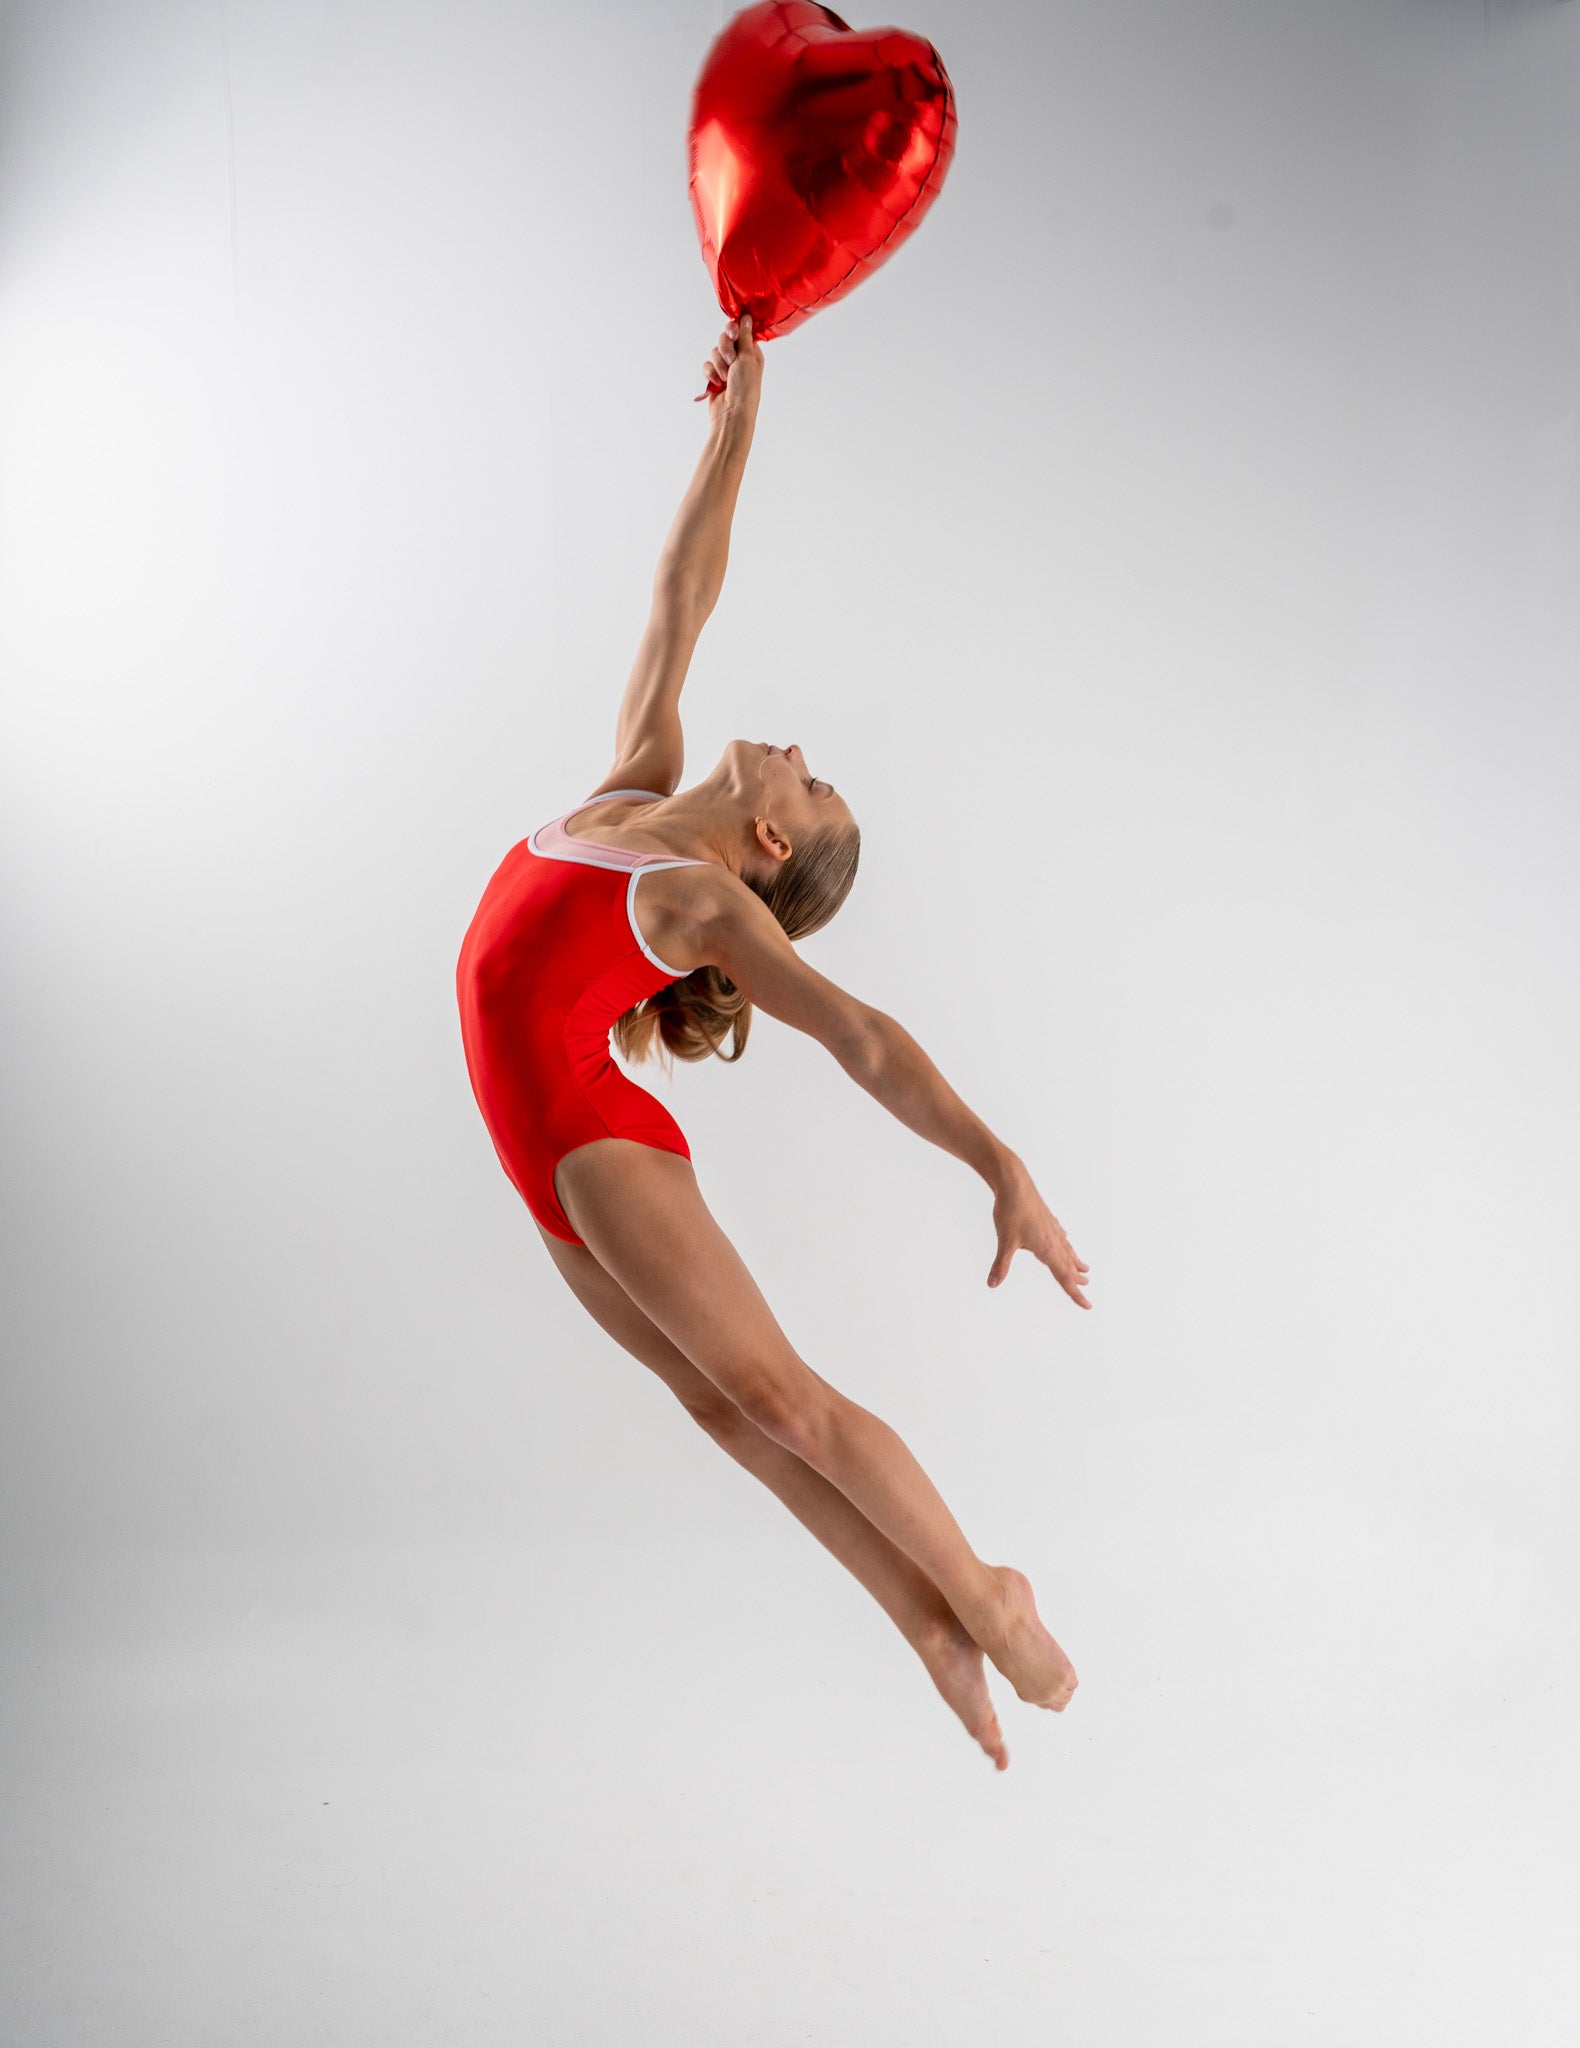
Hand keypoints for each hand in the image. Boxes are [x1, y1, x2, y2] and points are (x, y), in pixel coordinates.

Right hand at [695, 311, 762, 419]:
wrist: (732, 412)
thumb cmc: (745, 388)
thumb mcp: (747, 357)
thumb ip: (744, 336)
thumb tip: (746, 317)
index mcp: (751, 352)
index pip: (739, 331)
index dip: (733, 331)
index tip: (733, 335)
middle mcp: (739, 358)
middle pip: (724, 339)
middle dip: (725, 349)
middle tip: (731, 360)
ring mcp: (726, 367)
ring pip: (714, 352)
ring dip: (719, 364)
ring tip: (726, 378)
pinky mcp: (715, 376)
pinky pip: (707, 365)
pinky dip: (711, 373)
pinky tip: (718, 383)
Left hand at [986, 1157, 1091, 1307]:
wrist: (1015, 1183)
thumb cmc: (1011, 1210)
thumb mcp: (1005, 1241)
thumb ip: (1001, 1265)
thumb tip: (993, 1283)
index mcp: (1047, 1248)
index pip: (1064, 1277)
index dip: (1075, 1292)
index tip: (1087, 1305)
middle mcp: (1053, 1238)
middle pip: (1068, 1264)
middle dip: (1076, 1278)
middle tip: (1086, 1286)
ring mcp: (1051, 1227)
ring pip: (1067, 1248)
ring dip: (1075, 1261)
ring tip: (1084, 1268)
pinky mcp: (1046, 1217)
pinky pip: (1060, 1234)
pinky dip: (1065, 1242)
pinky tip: (1065, 1239)